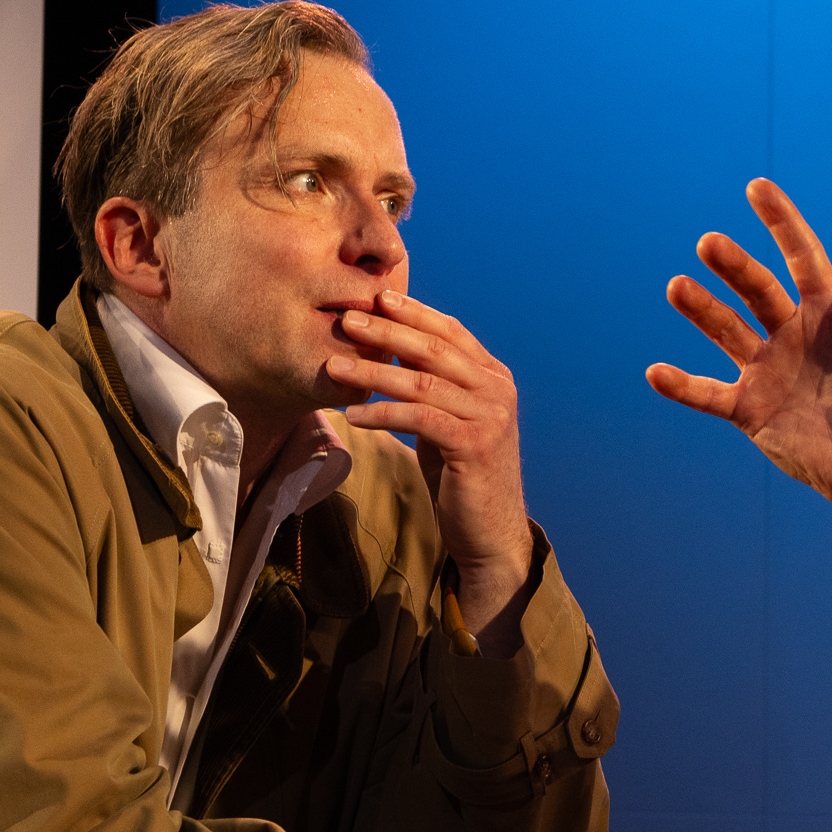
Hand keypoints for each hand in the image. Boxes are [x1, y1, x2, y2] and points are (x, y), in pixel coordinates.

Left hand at [330, 292, 530, 640]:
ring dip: (373, 372)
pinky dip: (383, 413)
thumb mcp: (449, 421)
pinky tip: (353, 414)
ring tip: (334, 366)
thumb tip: (393, 348)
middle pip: (434, 349)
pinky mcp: (474, 444)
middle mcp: (498, 389)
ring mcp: (491, 416)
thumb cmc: (462, 477)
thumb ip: (433, 385)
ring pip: (422, 382)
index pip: (450, 332)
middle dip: (387, 332)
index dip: (412, 312)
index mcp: (494, 376)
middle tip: (347, 320)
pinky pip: (419, 419)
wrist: (491, 534)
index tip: (374, 298)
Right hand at [646, 179, 831, 523]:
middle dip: (733, 266)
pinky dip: (682, 385)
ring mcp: (766, 370)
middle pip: (756, 289)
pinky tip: (656, 372)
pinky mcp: (749, 409)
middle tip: (708, 243)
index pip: (802, 257)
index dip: (781, 223)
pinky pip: (708, 394)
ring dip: (701, 310)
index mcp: (829, 314)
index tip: (757, 187)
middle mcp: (791, 333)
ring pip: (725, 331)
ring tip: (677, 287)